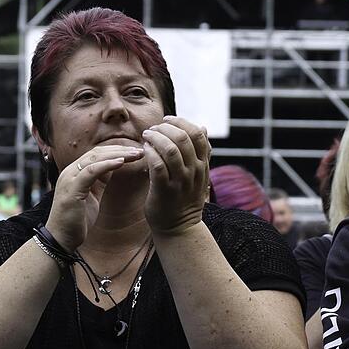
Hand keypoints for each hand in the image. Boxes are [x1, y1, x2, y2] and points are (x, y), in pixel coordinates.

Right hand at [45, 144, 144, 250]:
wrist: (61, 238)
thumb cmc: (76, 220)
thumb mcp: (92, 195)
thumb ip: (99, 181)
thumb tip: (113, 167)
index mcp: (74, 172)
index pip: (97, 154)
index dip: (116, 151)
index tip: (135, 153)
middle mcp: (70, 172)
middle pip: (97, 152)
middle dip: (120, 150)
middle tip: (140, 151)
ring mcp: (70, 179)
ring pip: (95, 158)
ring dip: (118, 154)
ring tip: (135, 154)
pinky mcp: (72, 189)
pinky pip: (91, 171)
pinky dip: (106, 165)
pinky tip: (121, 162)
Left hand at [142, 116, 210, 236]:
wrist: (179, 227)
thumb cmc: (185, 197)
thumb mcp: (199, 174)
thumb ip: (202, 151)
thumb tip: (204, 127)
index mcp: (203, 165)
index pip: (197, 134)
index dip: (181, 122)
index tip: (167, 120)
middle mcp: (194, 171)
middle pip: (183, 138)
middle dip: (165, 128)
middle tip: (153, 128)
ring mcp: (180, 181)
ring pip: (169, 149)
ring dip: (155, 138)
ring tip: (146, 135)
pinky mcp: (164, 190)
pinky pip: (157, 166)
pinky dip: (150, 153)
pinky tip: (144, 149)